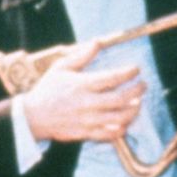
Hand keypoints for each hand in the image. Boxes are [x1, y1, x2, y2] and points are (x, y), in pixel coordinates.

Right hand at [21, 42, 144, 142]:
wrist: (33, 117)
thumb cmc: (47, 90)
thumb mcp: (60, 68)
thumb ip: (81, 56)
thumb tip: (96, 42)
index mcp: (82, 85)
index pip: (112, 78)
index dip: (128, 72)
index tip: (136, 69)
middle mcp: (87, 103)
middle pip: (121, 98)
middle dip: (137, 91)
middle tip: (143, 85)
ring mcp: (88, 120)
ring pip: (119, 118)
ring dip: (134, 110)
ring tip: (138, 103)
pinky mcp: (86, 133)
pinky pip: (109, 134)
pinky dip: (121, 128)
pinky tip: (125, 122)